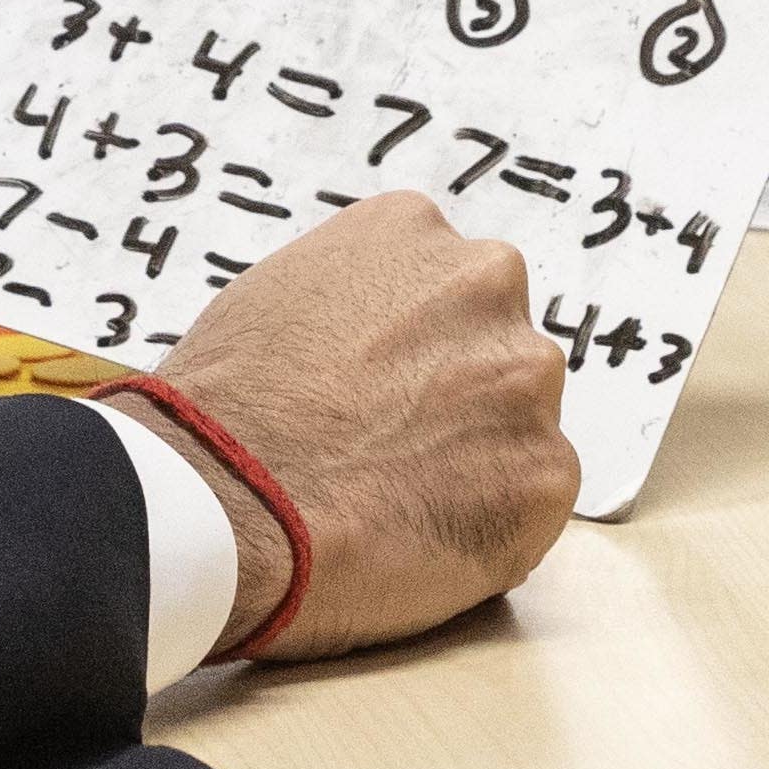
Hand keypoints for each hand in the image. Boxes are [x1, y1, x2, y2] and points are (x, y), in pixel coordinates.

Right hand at [144, 191, 573, 658]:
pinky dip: (489, 529)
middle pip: (494, 348)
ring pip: (519, 425)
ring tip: (391, 501)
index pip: (443, 286)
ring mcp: (527, 375)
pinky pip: (532, 503)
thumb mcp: (274, 299)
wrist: (221, 504)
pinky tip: (416, 540)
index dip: (410, 352)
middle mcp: (487, 280)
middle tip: (387, 451)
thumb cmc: (221, 413)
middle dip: (455, 399)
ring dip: (475, 461)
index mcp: (413, 228)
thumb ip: (351, 302)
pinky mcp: (547, 469)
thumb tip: (374, 342)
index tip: (374, 393)